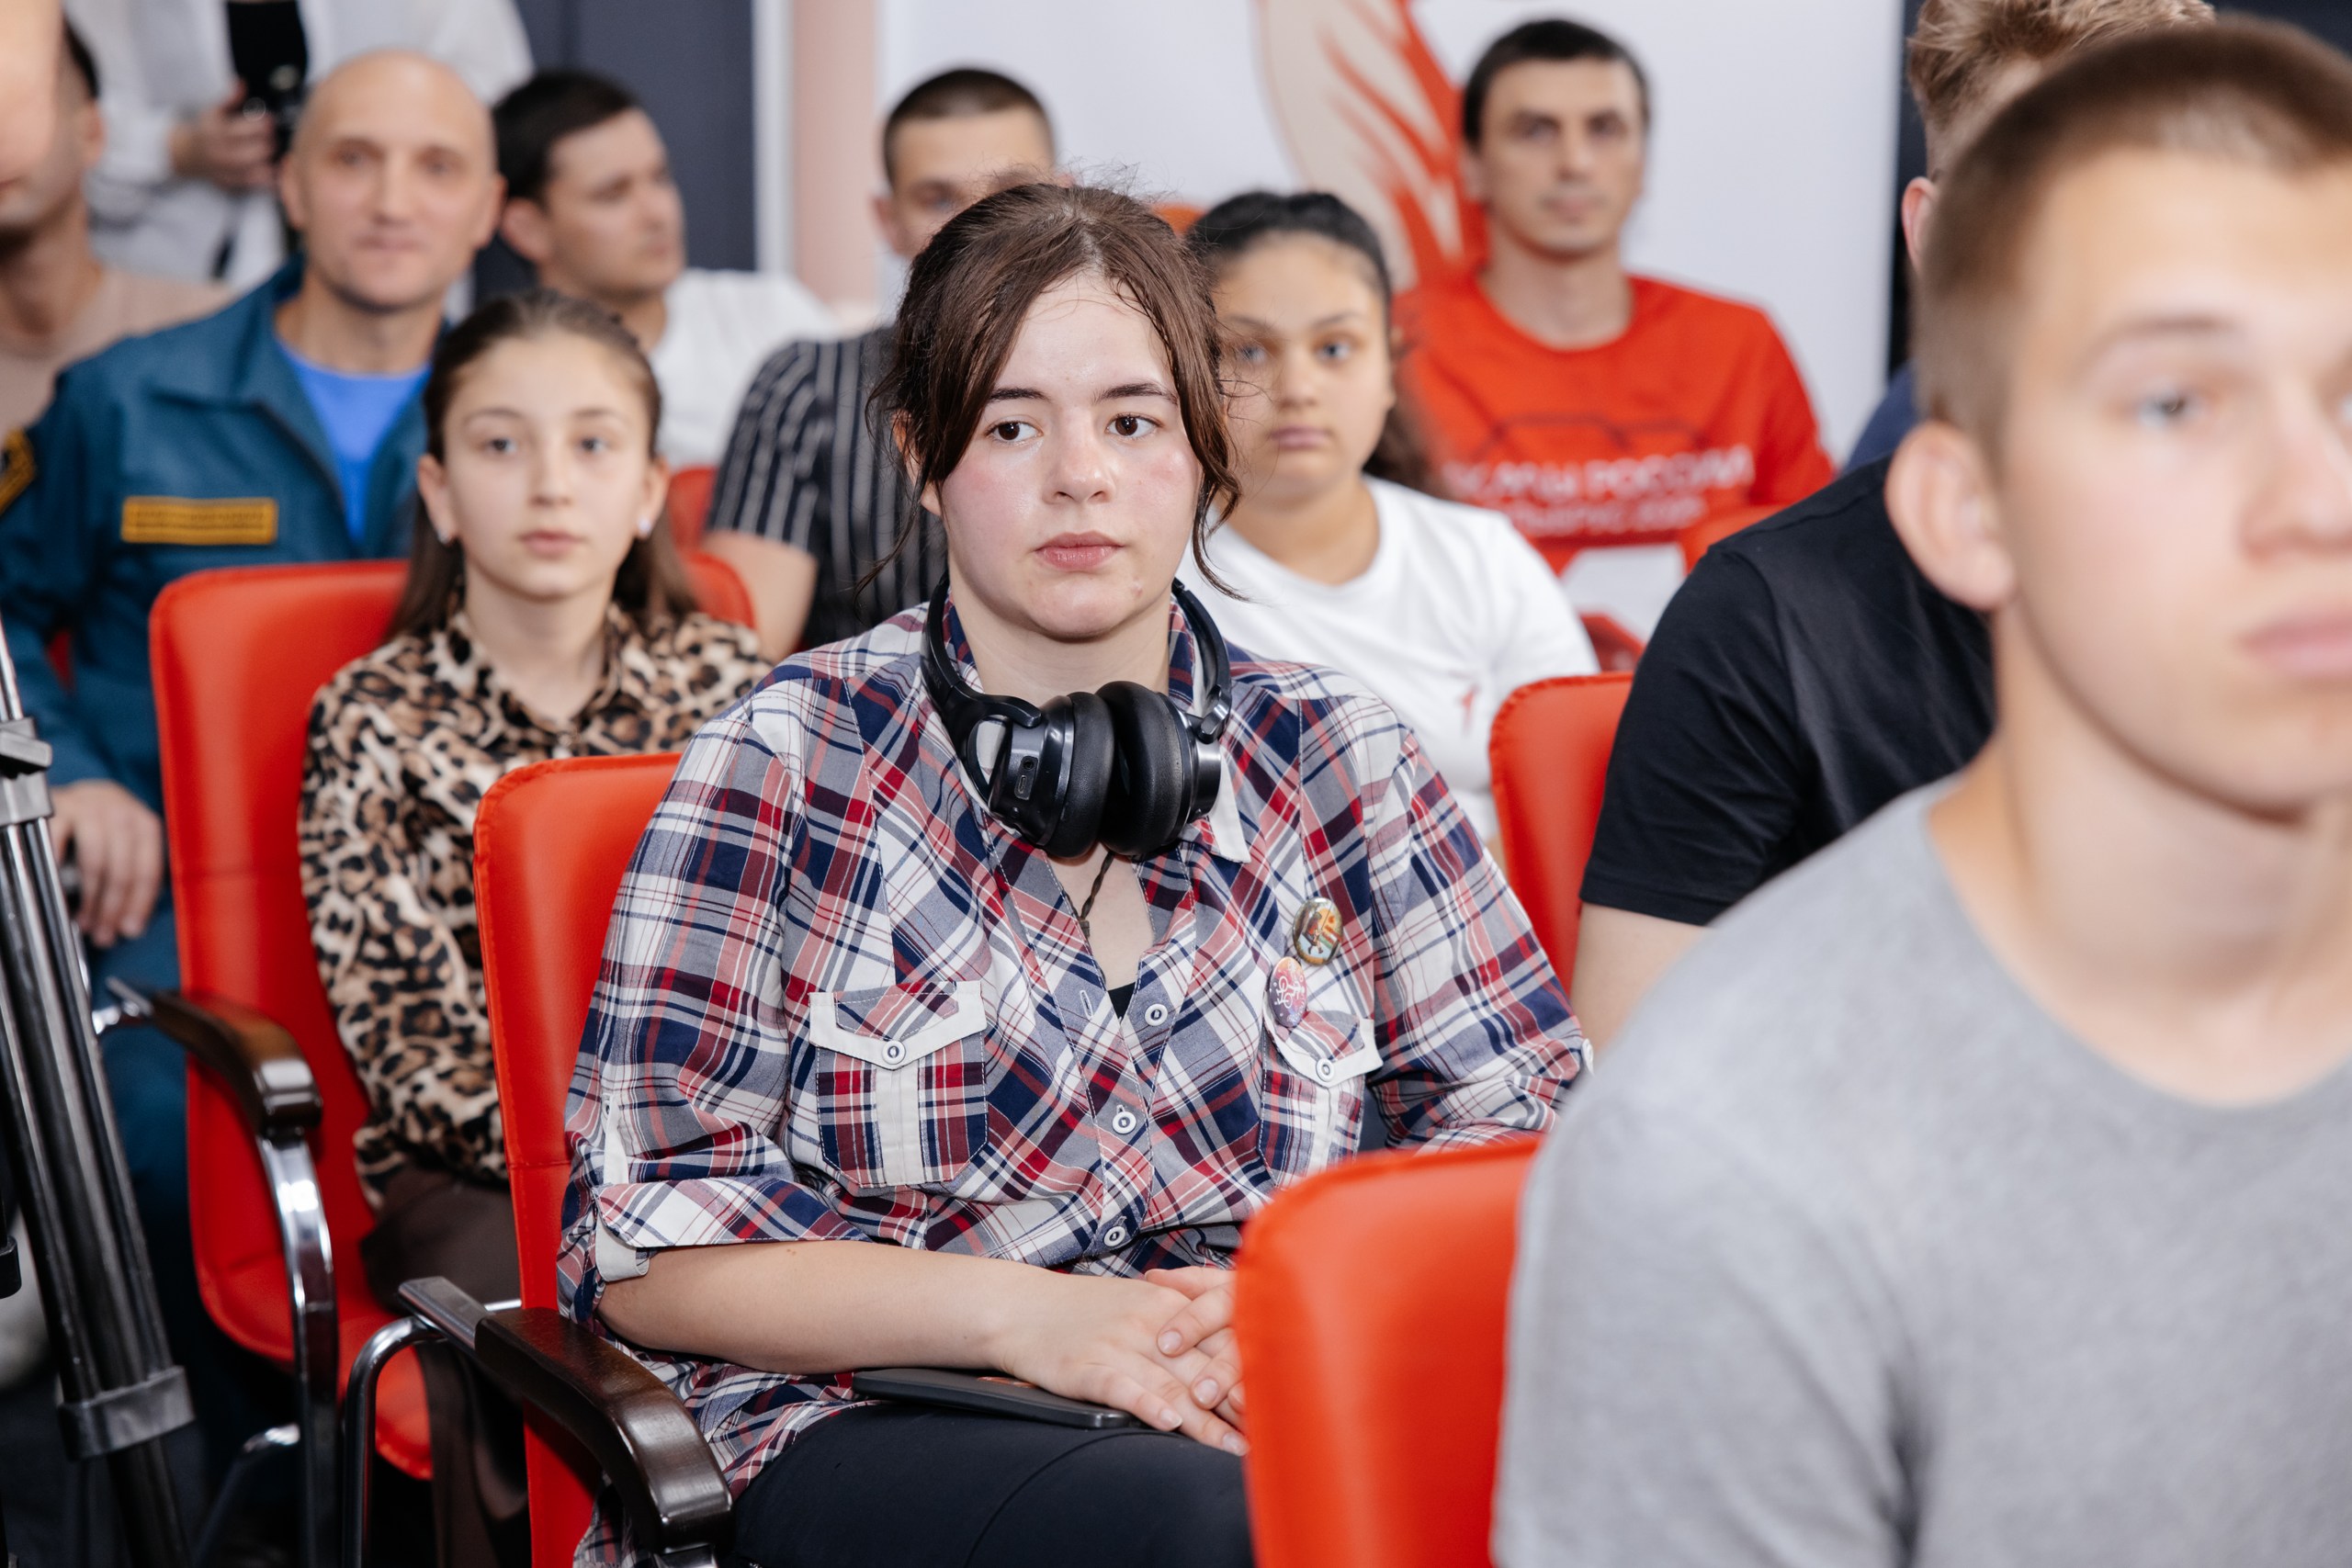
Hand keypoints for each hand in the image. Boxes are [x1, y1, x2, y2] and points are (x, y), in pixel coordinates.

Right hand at [50, 780, 162, 946]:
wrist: (72, 796)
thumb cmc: (100, 828)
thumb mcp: (123, 847)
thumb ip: (130, 878)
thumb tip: (129, 925)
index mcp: (145, 823)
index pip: (149, 869)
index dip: (139, 904)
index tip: (130, 929)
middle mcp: (121, 810)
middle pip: (123, 867)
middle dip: (112, 907)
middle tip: (103, 932)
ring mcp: (90, 805)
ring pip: (95, 859)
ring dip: (90, 896)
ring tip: (84, 920)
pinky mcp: (60, 805)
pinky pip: (60, 841)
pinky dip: (58, 866)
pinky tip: (57, 888)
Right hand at [169, 83, 275, 190]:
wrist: (186, 155)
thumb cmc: (205, 130)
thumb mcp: (213, 111)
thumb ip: (230, 98)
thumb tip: (242, 83)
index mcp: (219, 131)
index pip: (253, 128)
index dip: (266, 122)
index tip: (269, 119)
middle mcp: (223, 152)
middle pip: (262, 149)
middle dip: (270, 141)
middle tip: (271, 137)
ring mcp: (227, 170)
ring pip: (261, 169)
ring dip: (271, 160)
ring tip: (270, 152)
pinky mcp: (231, 183)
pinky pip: (257, 184)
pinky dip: (269, 177)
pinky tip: (271, 169)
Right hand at [987, 1270, 1246, 1454]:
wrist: (1021, 1306)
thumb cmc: (1084, 1309)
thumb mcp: (1139, 1300)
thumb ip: (1183, 1321)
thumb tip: (1231, 1348)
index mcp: (1165, 1304)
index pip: (1219, 1338)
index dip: (1251, 1371)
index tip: (1282, 1401)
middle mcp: (1147, 1322)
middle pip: (1202, 1367)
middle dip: (1238, 1403)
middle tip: (1270, 1434)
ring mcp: (1116, 1344)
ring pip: (1169, 1383)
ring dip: (1204, 1420)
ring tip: (1232, 1447)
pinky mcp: (1085, 1367)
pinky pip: (1121, 1387)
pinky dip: (1145, 1404)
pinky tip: (1166, 1422)